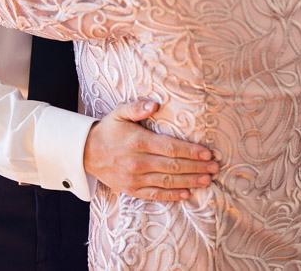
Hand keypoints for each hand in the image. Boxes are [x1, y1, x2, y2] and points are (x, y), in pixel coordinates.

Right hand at [84, 100, 219, 200]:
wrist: (86, 153)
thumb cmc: (108, 130)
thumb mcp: (119, 112)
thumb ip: (137, 107)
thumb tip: (155, 104)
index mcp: (138, 142)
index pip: (170, 148)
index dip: (190, 151)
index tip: (207, 153)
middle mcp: (137, 162)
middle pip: (173, 167)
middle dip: (196, 167)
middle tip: (215, 167)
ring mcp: (134, 178)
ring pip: (167, 182)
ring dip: (190, 181)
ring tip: (207, 179)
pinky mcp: (131, 190)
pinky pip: (155, 194)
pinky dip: (172, 195)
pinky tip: (187, 193)